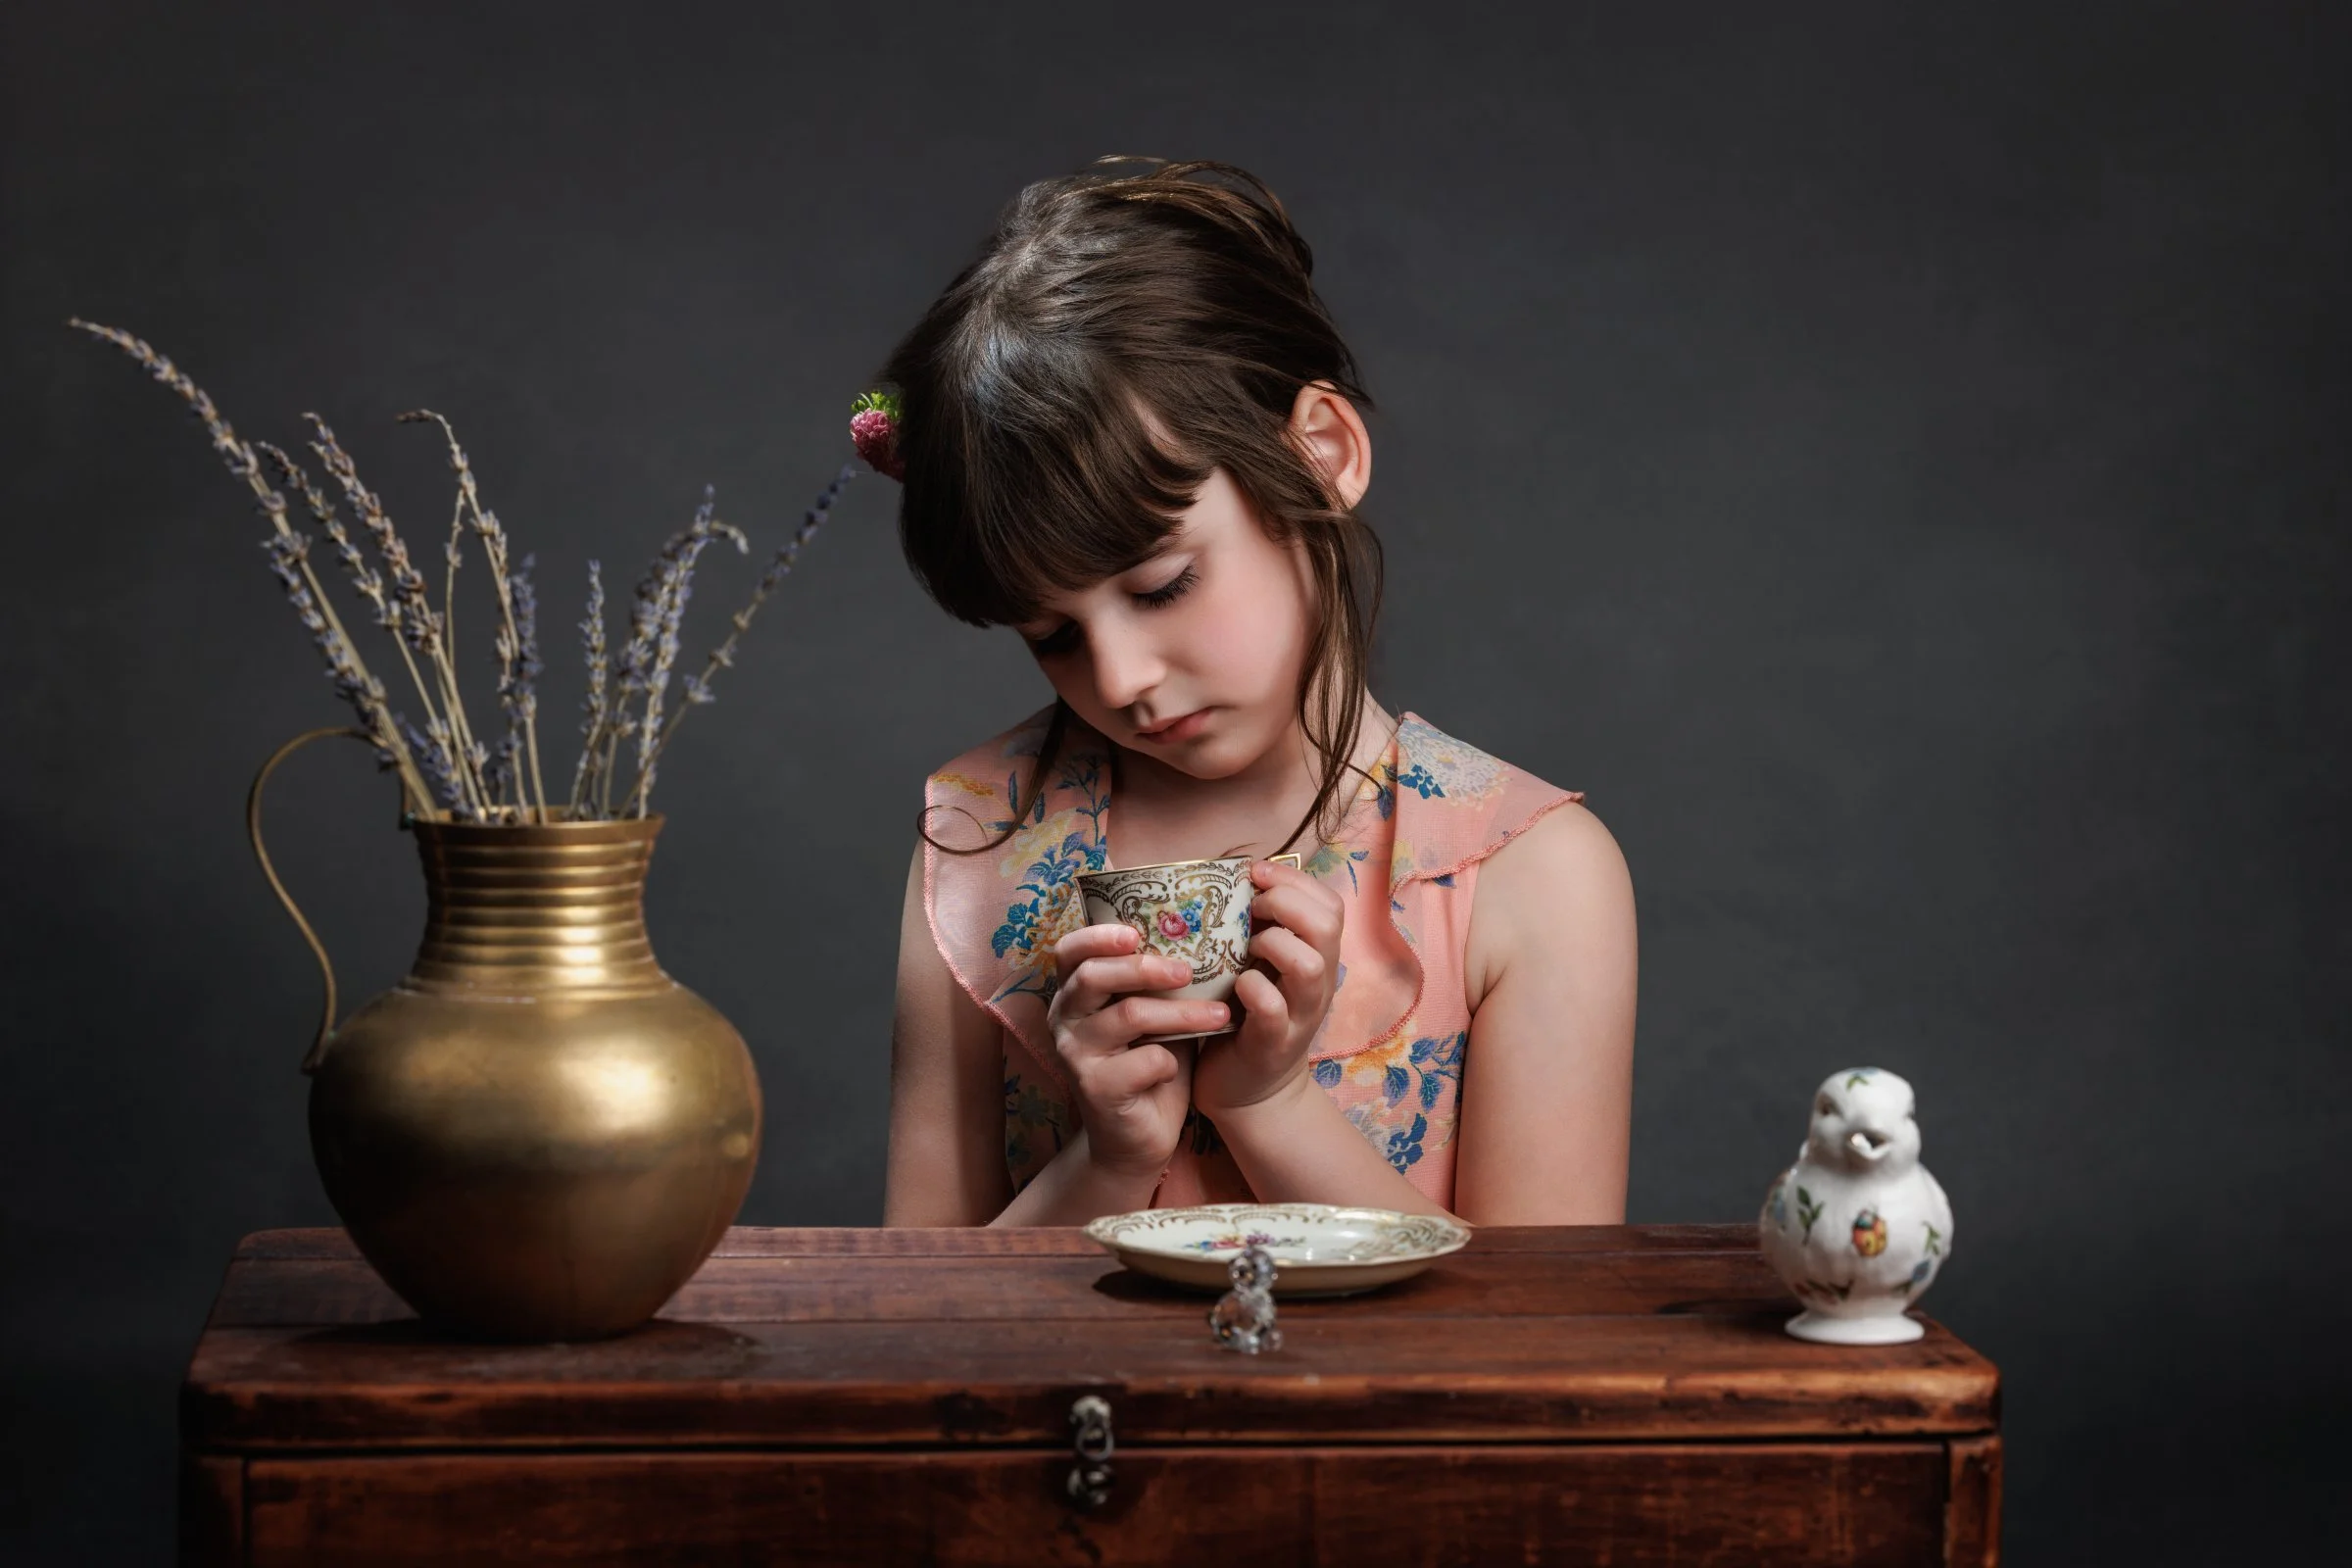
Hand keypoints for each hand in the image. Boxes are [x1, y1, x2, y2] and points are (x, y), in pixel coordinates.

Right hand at [1046, 922, 1232, 1179]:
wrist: (1135, 1141)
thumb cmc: (1147, 1066)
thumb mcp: (1151, 1017)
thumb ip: (1158, 983)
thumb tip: (1201, 935)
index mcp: (1074, 996)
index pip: (1069, 952)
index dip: (1097, 936)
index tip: (1135, 932)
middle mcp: (1065, 1021)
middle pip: (1094, 976)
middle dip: (1146, 968)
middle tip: (1188, 971)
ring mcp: (1075, 1056)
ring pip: (1130, 1015)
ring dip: (1182, 1014)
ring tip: (1220, 1015)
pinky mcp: (1096, 1089)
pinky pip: (1146, 1060)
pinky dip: (1172, 1061)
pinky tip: (1177, 1071)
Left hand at [1193, 859, 1344, 1120]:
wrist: (1252, 1094)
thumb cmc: (1249, 1018)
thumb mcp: (1263, 967)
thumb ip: (1261, 928)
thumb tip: (1235, 875)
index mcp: (1318, 958)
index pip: (1330, 904)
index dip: (1295, 880)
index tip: (1255, 875)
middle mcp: (1318, 984)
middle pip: (1327, 925)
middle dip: (1284, 902)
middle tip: (1250, 910)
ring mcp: (1300, 1015)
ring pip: (1308, 964)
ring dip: (1271, 944)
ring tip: (1246, 950)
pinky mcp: (1273, 1044)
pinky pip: (1271, 1007)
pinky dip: (1252, 988)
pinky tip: (1235, 987)